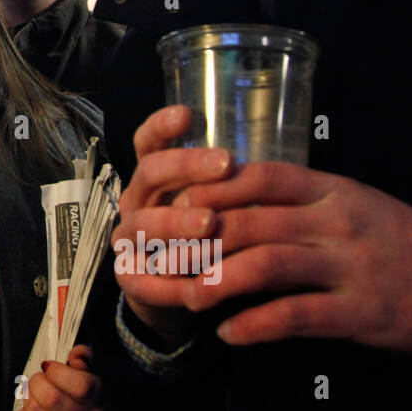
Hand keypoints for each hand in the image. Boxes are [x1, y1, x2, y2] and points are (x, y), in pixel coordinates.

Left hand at [16, 345, 102, 410]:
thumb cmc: (92, 403)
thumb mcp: (96, 378)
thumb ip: (86, 359)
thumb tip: (76, 352)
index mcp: (99, 401)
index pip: (80, 386)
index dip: (58, 372)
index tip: (51, 367)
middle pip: (52, 398)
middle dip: (38, 381)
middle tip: (41, 379)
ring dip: (29, 397)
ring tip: (36, 393)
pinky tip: (35, 409)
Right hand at [114, 106, 233, 341]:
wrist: (182, 296)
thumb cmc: (209, 242)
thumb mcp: (220, 208)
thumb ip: (233, 189)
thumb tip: (282, 167)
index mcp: (156, 178)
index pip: (148, 142)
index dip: (161, 126)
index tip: (187, 114)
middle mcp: (138, 201)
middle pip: (150, 173)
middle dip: (186, 166)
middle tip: (225, 164)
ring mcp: (129, 238)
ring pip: (142, 224)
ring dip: (174, 222)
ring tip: (209, 222)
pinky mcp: (128, 278)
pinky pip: (143, 278)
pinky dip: (169, 280)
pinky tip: (196, 281)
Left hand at [114, 106, 411, 354]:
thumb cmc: (386, 235)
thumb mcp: (345, 198)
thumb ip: (293, 194)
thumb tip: (225, 187)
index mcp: (328, 189)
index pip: (258, 178)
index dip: (210, 189)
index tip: (174, 203)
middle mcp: (333, 223)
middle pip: (250, 222)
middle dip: (197, 241)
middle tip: (162, 256)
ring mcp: (345, 267)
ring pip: (266, 266)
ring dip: (216, 281)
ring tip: (187, 297)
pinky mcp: (355, 311)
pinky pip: (294, 315)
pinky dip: (254, 325)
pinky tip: (229, 332)